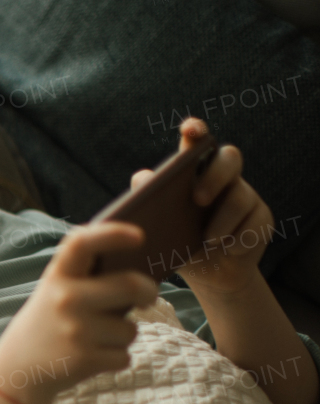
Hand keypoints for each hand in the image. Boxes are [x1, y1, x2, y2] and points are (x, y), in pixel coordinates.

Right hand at [0, 222, 158, 403]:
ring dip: (121, 336)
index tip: (138, 235)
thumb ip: (86, 275)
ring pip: (130, 330)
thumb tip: (139, 264)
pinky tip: (91, 357)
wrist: (17, 368)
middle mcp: (66, 299)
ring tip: (95, 339)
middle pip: (130, 286)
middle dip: (148, 292)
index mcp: (58, 276)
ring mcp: (76, 330)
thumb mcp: (54, 290)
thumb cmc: (48, 322)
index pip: (82, 243)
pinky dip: (114, 359)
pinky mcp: (85, 359)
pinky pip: (124, 356)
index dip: (112, 234)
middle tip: (148, 297)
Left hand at [129, 117, 273, 295]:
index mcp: (195, 173)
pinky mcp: (261, 218)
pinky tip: (228, 249)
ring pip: (241, 196)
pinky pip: (255, 222)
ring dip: (222, 221)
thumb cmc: (178, 241)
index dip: (196, 131)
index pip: (198, 143)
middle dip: (215, 176)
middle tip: (198, 200)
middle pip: (230, 157)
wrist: (206, 274)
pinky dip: (238, 239)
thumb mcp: (158, 223)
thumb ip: (149, 199)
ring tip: (208, 240)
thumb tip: (142, 178)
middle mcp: (223, 178)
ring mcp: (246, 196)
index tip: (190, 129)